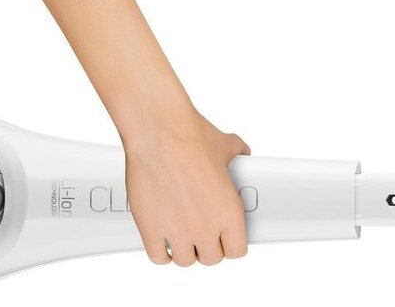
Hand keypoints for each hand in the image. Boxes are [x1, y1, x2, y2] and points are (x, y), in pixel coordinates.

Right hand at [124, 111, 250, 265]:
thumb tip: (244, 153)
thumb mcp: (228, 146)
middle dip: (208, 247)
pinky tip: (163, 242)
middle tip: (203, 234)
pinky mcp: (150, 229)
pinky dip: (161, 253)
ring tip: (183, 237)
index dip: (231, 245)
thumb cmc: (191, 137)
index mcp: (230, 212)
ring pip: (185, 261)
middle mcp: (205, 227)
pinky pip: (158, 257)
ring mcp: (177, 231)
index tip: (225, 238)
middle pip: (211, 258)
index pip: (237, 251)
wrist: (159, 132)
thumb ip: (239, 154)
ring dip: (185, 251)